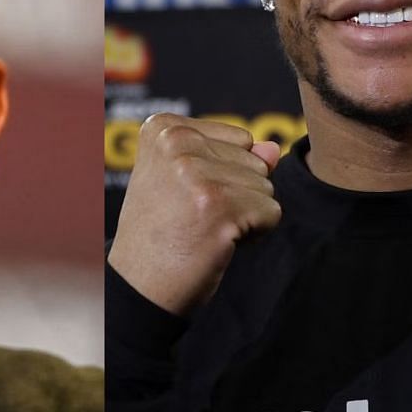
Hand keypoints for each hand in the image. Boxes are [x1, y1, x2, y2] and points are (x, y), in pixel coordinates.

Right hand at [108, 114, 282, 316]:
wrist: (138, 284)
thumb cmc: (161, 233)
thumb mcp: (187, 182)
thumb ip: (232, 157)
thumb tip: (273, 148)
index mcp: (163, 128)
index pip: (240, 139)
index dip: (223, 174)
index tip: (185, 196)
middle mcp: (176, 143)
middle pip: (256, 162)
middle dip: (237, 194)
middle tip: (193, 217)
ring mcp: (197, 174)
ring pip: (266, 186)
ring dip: (244, 215)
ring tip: (202, 229)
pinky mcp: (220, 206)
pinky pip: (271, 212)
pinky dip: (253, 234)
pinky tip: (216, 242)